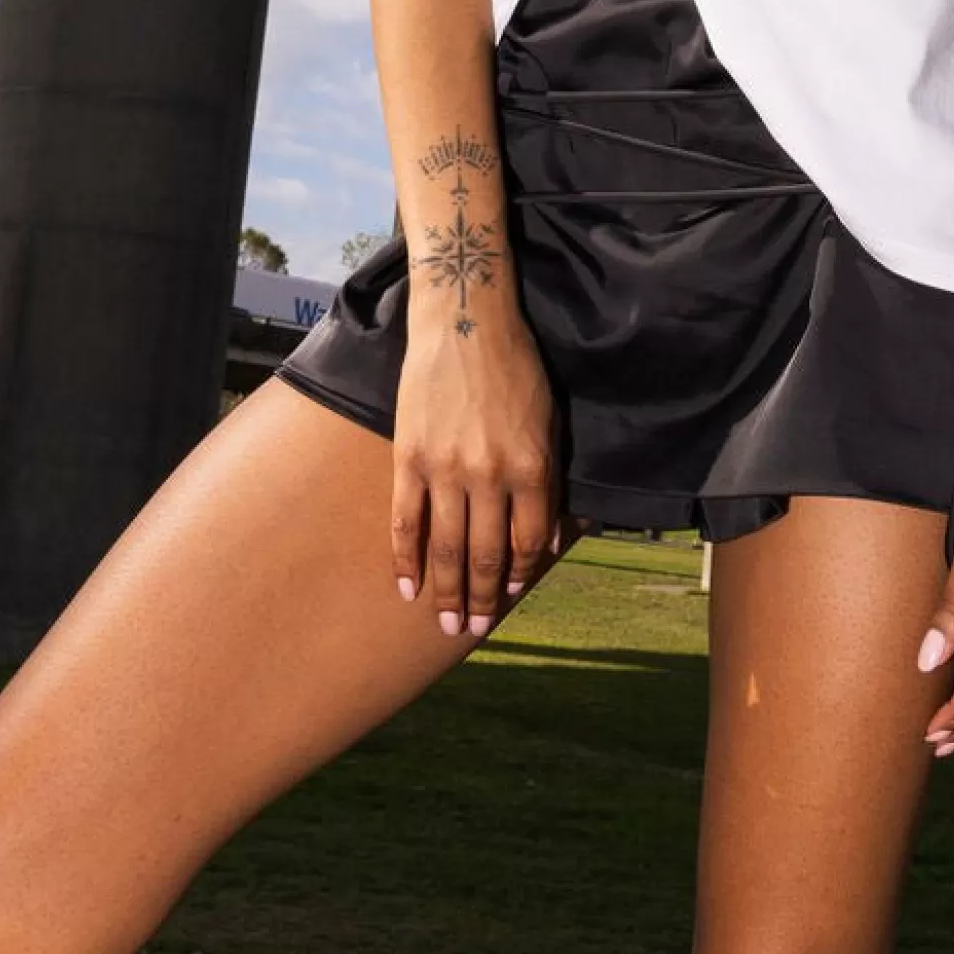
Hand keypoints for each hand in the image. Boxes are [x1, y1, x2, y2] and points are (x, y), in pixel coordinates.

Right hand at [389, 312, 584, 639]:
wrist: (465, 323)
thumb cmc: (515, 371)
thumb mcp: (548, 424)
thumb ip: (546, 483)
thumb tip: (542, 543)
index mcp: (531, 467)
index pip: (529, 541)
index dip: (522, 575)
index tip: (513, 596)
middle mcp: (489, 475)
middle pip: (487, 554)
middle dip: (484, 598)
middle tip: (475, 630)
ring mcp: (445, 469)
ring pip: (446, 547)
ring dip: (448, 591)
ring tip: (446, 622)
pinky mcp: (409, 458)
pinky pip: (406, 521)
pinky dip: (405, 559)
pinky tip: (406, 586)